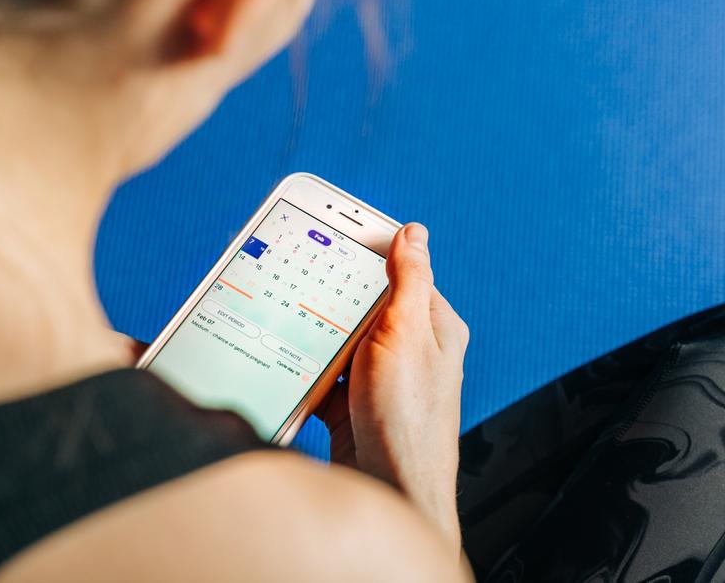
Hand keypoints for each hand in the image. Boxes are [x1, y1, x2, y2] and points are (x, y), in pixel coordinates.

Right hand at [317, 223, 468, 548]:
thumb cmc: (408, 419)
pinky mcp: (355, 406)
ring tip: (289, 320)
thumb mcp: (407, 334)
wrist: (388, 492)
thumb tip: (414, 232)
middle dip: (335, 298)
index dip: (370, 256)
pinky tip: (291, 363)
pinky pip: (326, 375)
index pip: (403, 274)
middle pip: (366, 307)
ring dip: (318, 336)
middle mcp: (412, 352)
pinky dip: (308, 370)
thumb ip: (410, 281)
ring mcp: (381, 380)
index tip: (336, 236)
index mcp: (435, 327)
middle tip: (301, 279)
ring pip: (342, 341)